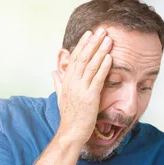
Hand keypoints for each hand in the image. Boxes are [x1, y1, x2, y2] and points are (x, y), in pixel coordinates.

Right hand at [52, 27, 112, 145]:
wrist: (71, 133)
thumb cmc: (69, 117)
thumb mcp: (60, 97)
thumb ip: (58, 83)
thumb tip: (54, 72)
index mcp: (66, 81)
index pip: (75, 58)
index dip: (82, 45)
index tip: (89, 34)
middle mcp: (72, 82)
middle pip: (83, 57)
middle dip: (93, 43)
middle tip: (101, 31)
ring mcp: (81, 89)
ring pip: (91, 65)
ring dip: (100, 51)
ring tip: (108, 40)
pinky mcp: (90, 97)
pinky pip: (97, 79)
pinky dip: (104, 67)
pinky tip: (109, 58)